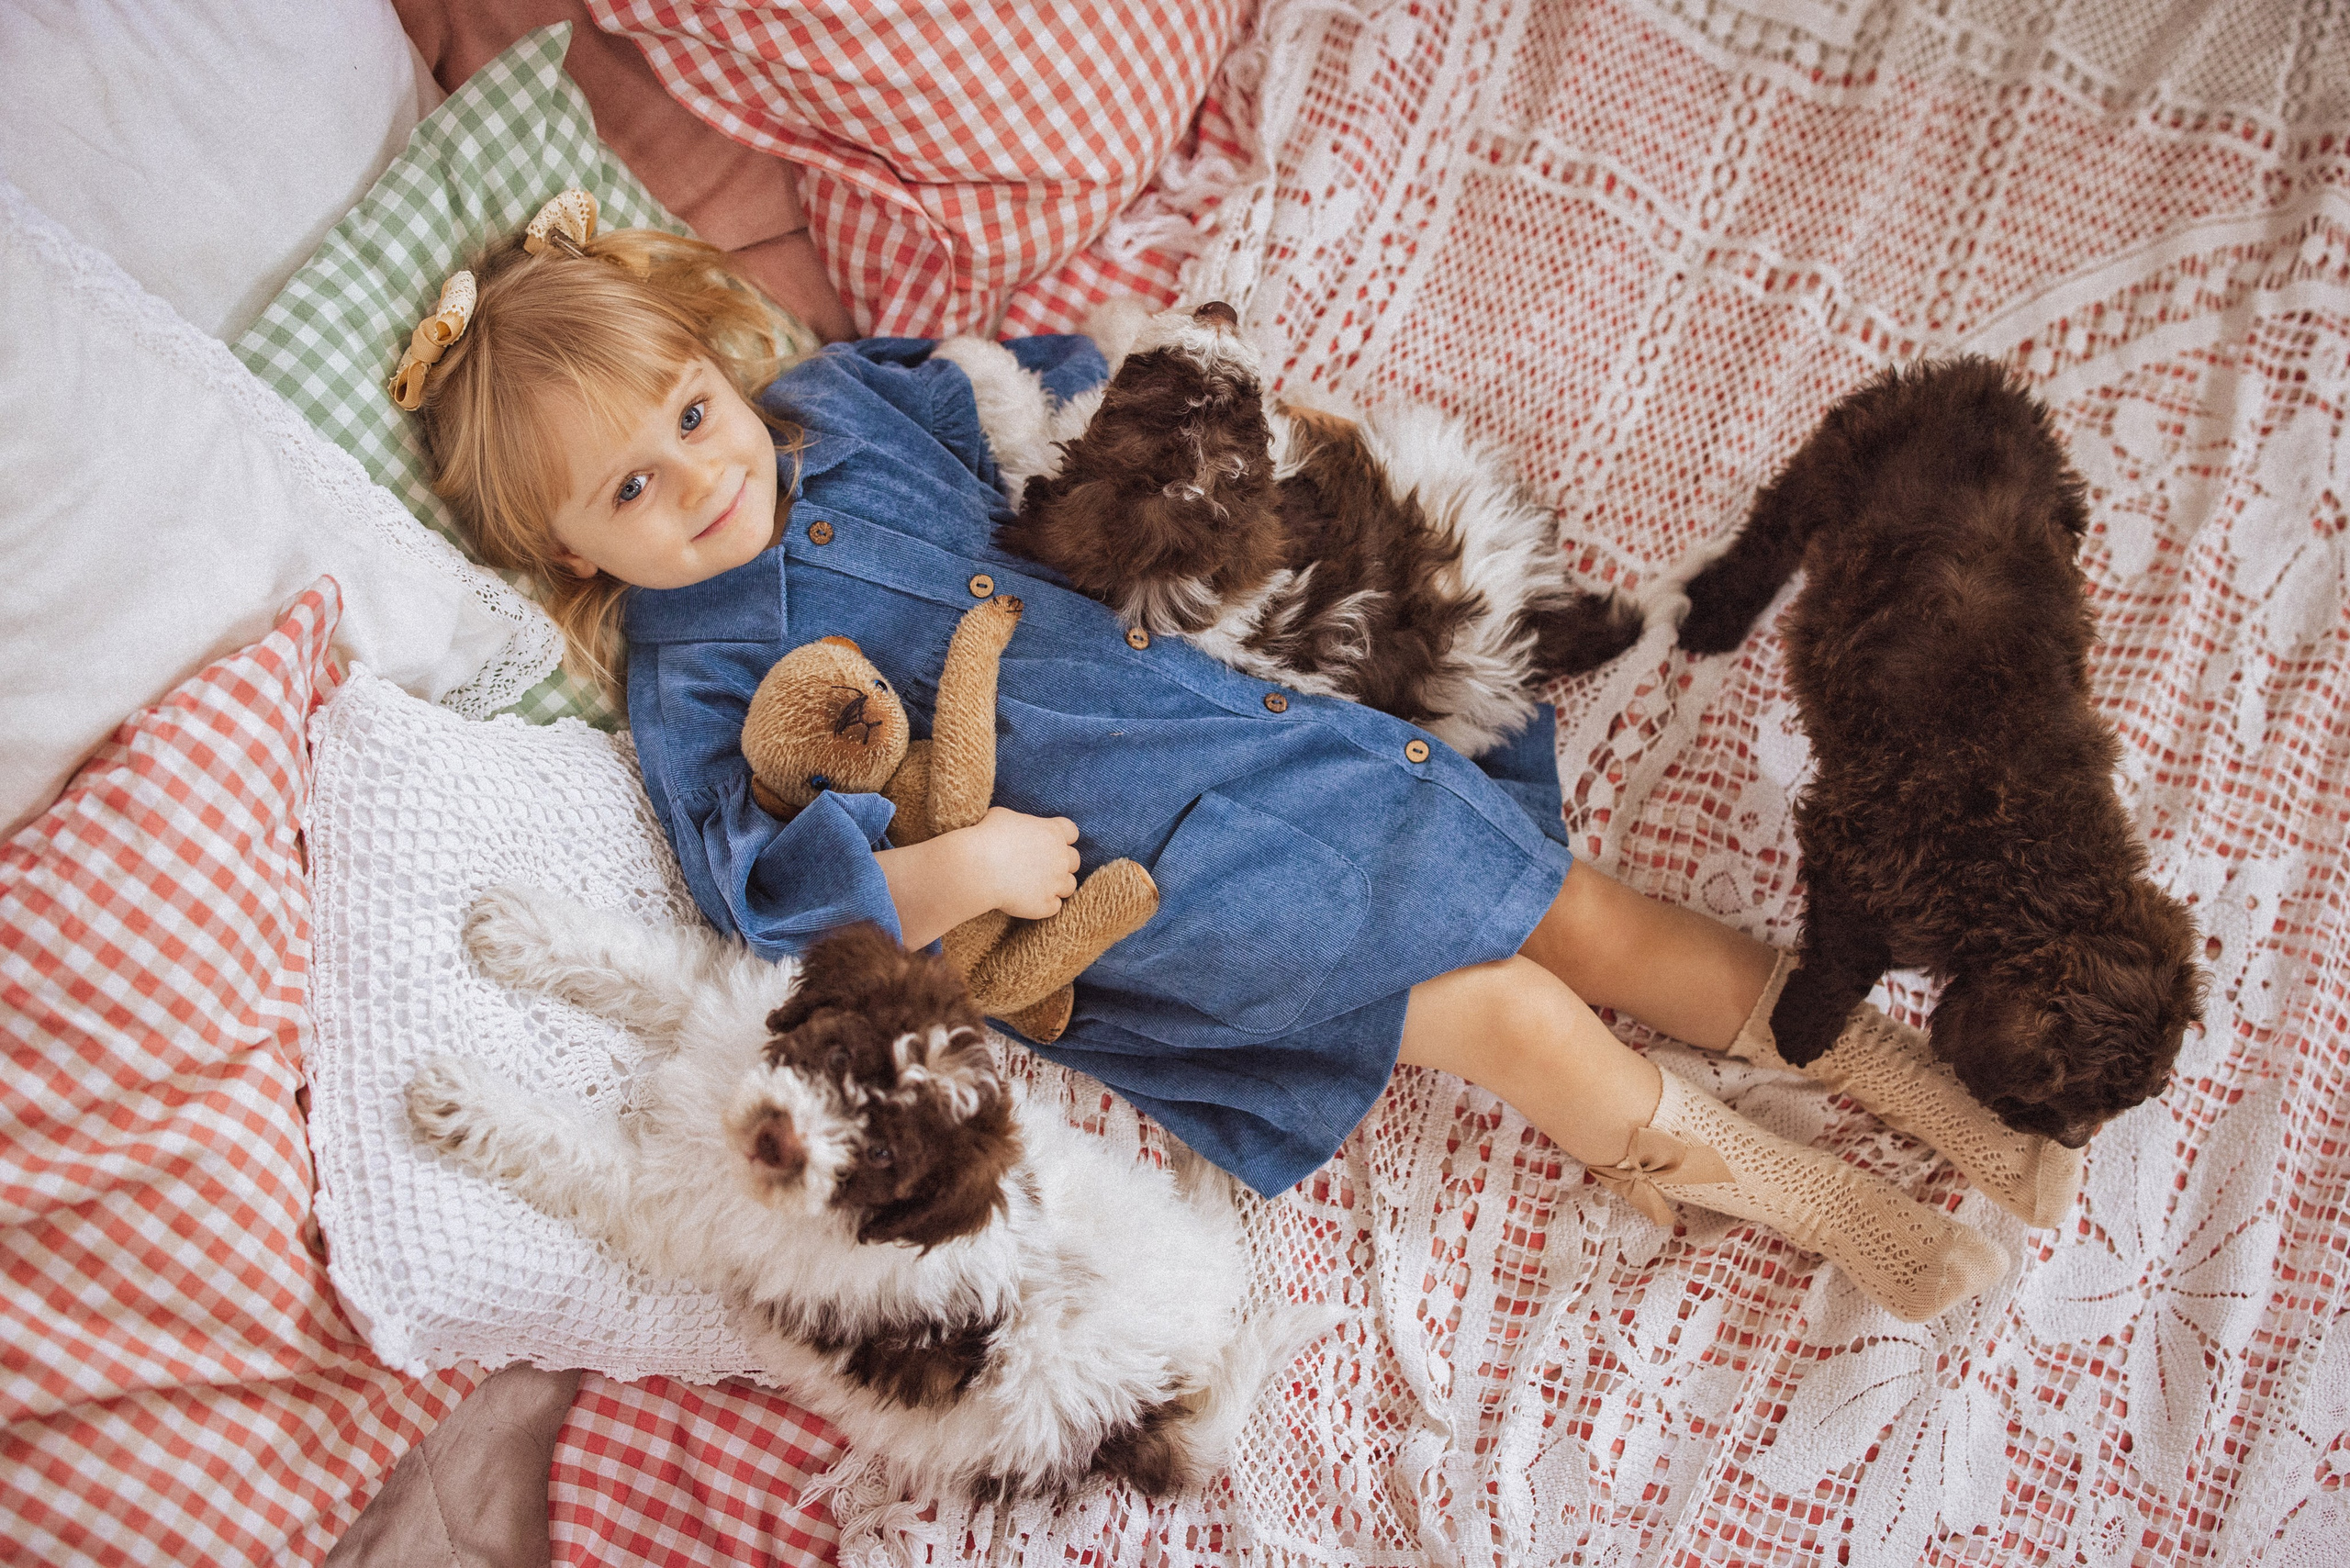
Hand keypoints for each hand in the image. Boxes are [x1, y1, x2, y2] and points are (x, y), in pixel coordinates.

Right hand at [963, 805, 1080, 918]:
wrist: (978, 868)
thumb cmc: (986, 837)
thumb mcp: (1004, 816)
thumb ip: (1020, 822)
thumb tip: (1017, 826)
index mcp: (1052, 832)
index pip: (1071, 832)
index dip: (1062, 838)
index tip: (1049, 843)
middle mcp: (1060, 857)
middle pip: (1074, 861)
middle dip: (1062, 863)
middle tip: (1042, 867)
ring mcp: (1055, 882)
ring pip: (1069, 886)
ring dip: (1057, 886)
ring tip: (1037, 886)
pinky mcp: (1046, 904)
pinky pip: (1054, 907)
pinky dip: (1044, 905)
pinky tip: (1029, 901)